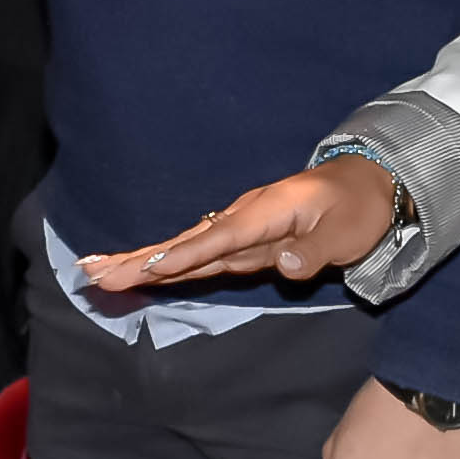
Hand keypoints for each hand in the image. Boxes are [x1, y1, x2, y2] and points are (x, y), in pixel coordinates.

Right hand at [86, 157, 403, 293]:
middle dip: (140, 259)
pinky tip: (141, 272)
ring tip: (98, 272)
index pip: (219, 239)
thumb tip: (283, 268)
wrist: (366, 186)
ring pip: (183, 250)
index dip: (184, 255)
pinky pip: (198, 256)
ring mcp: (238, 231)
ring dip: (142, 261)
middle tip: (93, 271)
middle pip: (185, 243)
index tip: (149, 269)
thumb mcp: (346, 232)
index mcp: (265, 212)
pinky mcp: (241, 244)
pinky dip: (167, 265)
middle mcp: (242, 219)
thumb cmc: (357, 209)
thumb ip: (314, 252)